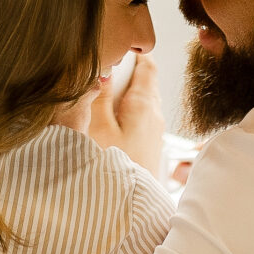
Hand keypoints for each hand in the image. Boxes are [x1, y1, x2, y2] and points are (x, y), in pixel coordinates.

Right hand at [86, 54, 165, 174]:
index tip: (125, 44)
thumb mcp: (98, 127)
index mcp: (143, 104)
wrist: (132, 209)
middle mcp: (155, 115)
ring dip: (130, 92)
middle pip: (147, 83)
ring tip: (110, 89)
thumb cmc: (115, 168)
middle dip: (132, 71)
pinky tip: (115, 119)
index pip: (147, 67)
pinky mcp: (151, 147)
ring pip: (145, 102)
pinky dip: (131, 110)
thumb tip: (103, 68)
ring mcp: (155, 132)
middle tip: (113, 62)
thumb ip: (100, 96)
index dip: (137, 52)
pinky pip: (143, 119)